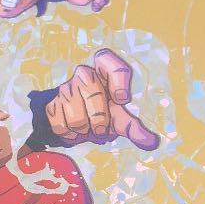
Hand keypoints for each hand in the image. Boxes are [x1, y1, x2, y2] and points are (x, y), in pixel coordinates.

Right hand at [45, 49, 159, 150]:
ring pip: (77, 116)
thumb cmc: (102, 112)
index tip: (123, 99)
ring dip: (84, 131)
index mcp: (104, 71)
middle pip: (93, 94)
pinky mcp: (52, 103)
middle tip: (101, 130)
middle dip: (99, 120)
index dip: (117, 79)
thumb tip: (152, 143)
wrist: (75, 120)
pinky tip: (74, 132)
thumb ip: (134, 128)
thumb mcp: (120, 117)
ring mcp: (66, 87)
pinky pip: (61, 124)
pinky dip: (69, 135)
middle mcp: (84, 74)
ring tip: (87, 130)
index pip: (108, 60)